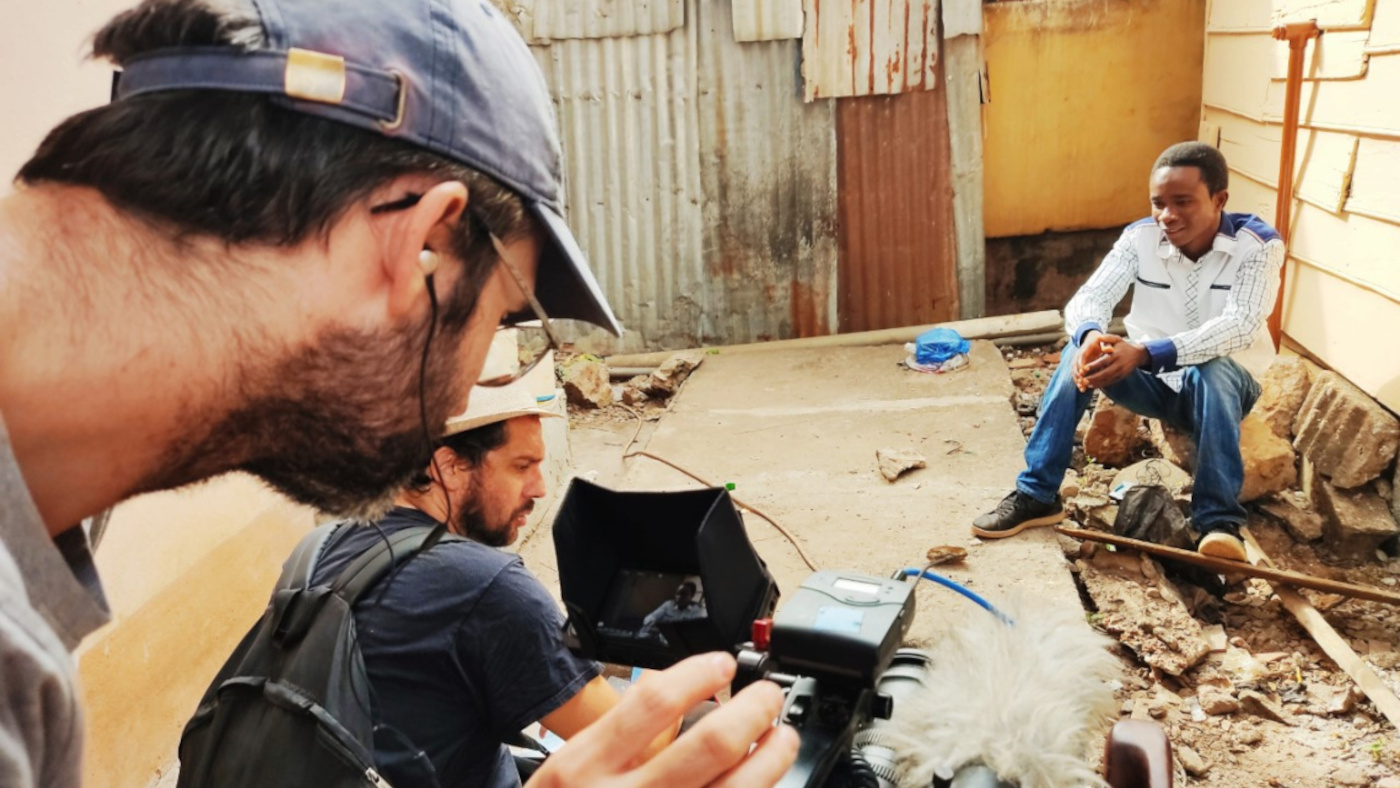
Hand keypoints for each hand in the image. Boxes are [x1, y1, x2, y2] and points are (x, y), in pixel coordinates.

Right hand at [524, 653, 798, 787]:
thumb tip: (686, 688)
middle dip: (754, 710)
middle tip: (767, 697)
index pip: (654, 703)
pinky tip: (763, 784)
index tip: (722, 664)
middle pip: (712, 744)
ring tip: (782, 739)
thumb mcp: (573, 767)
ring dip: (772, 757)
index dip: (698, 675)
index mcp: (585, 766)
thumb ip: (624, 731)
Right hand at [1072, 331, 1107, 390]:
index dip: (1081, 364)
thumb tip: (1110, 349)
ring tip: (1082, 388)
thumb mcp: (1104, 342)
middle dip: (1078, 374)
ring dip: (1077, 380)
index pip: (1081, 356)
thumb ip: (1106, 345)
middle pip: (1075, 365)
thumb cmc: (1100, 342)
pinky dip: (1078, 381)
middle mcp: (1078, 354)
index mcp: (1085, 348)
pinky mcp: (1077, 365)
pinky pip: (1076, 374)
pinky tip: (1082, 388)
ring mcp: (1076, 360)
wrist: (1092, 339)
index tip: (1083, 371)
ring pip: (1074, 371)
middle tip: (1082, 382)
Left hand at [1078, 334, 1147, 389]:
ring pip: (1108, 379)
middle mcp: (1119, 365)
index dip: (1094, 366)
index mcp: (1117, 355)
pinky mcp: (1121, 377)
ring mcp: (1121, 372)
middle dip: (1094, 377)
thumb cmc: (1123, 346)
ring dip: (1096, 383)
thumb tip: (1099, 336)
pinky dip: (1101, 384)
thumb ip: (1107, 338)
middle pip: (1105, 373)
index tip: (1083, 369)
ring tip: (1085, 384)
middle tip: (1083, 380)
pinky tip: (1093, 385)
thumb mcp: (1117, 339)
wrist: (1138, 355)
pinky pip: (1110, 382)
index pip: (1104, 361)